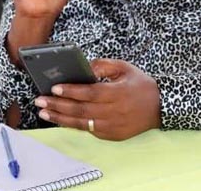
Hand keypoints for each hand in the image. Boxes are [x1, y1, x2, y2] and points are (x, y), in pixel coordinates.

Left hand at [34, 59, 161, 140]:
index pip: (90, 93)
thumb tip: (83, 67)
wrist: (161, 108)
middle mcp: (115, 112)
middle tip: (39, 100)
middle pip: (81, 110)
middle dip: (57, 105)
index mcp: (118, 94)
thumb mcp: (125, 68)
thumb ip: (103, 65)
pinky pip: (89, 130)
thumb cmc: (140, 85)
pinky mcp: (112, 135)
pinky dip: (73, 124)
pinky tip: (59, 118)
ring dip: (60, 118)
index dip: (71, 91)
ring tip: (43, 112)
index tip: (54, 88)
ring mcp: (113, 127)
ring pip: (82, 123)